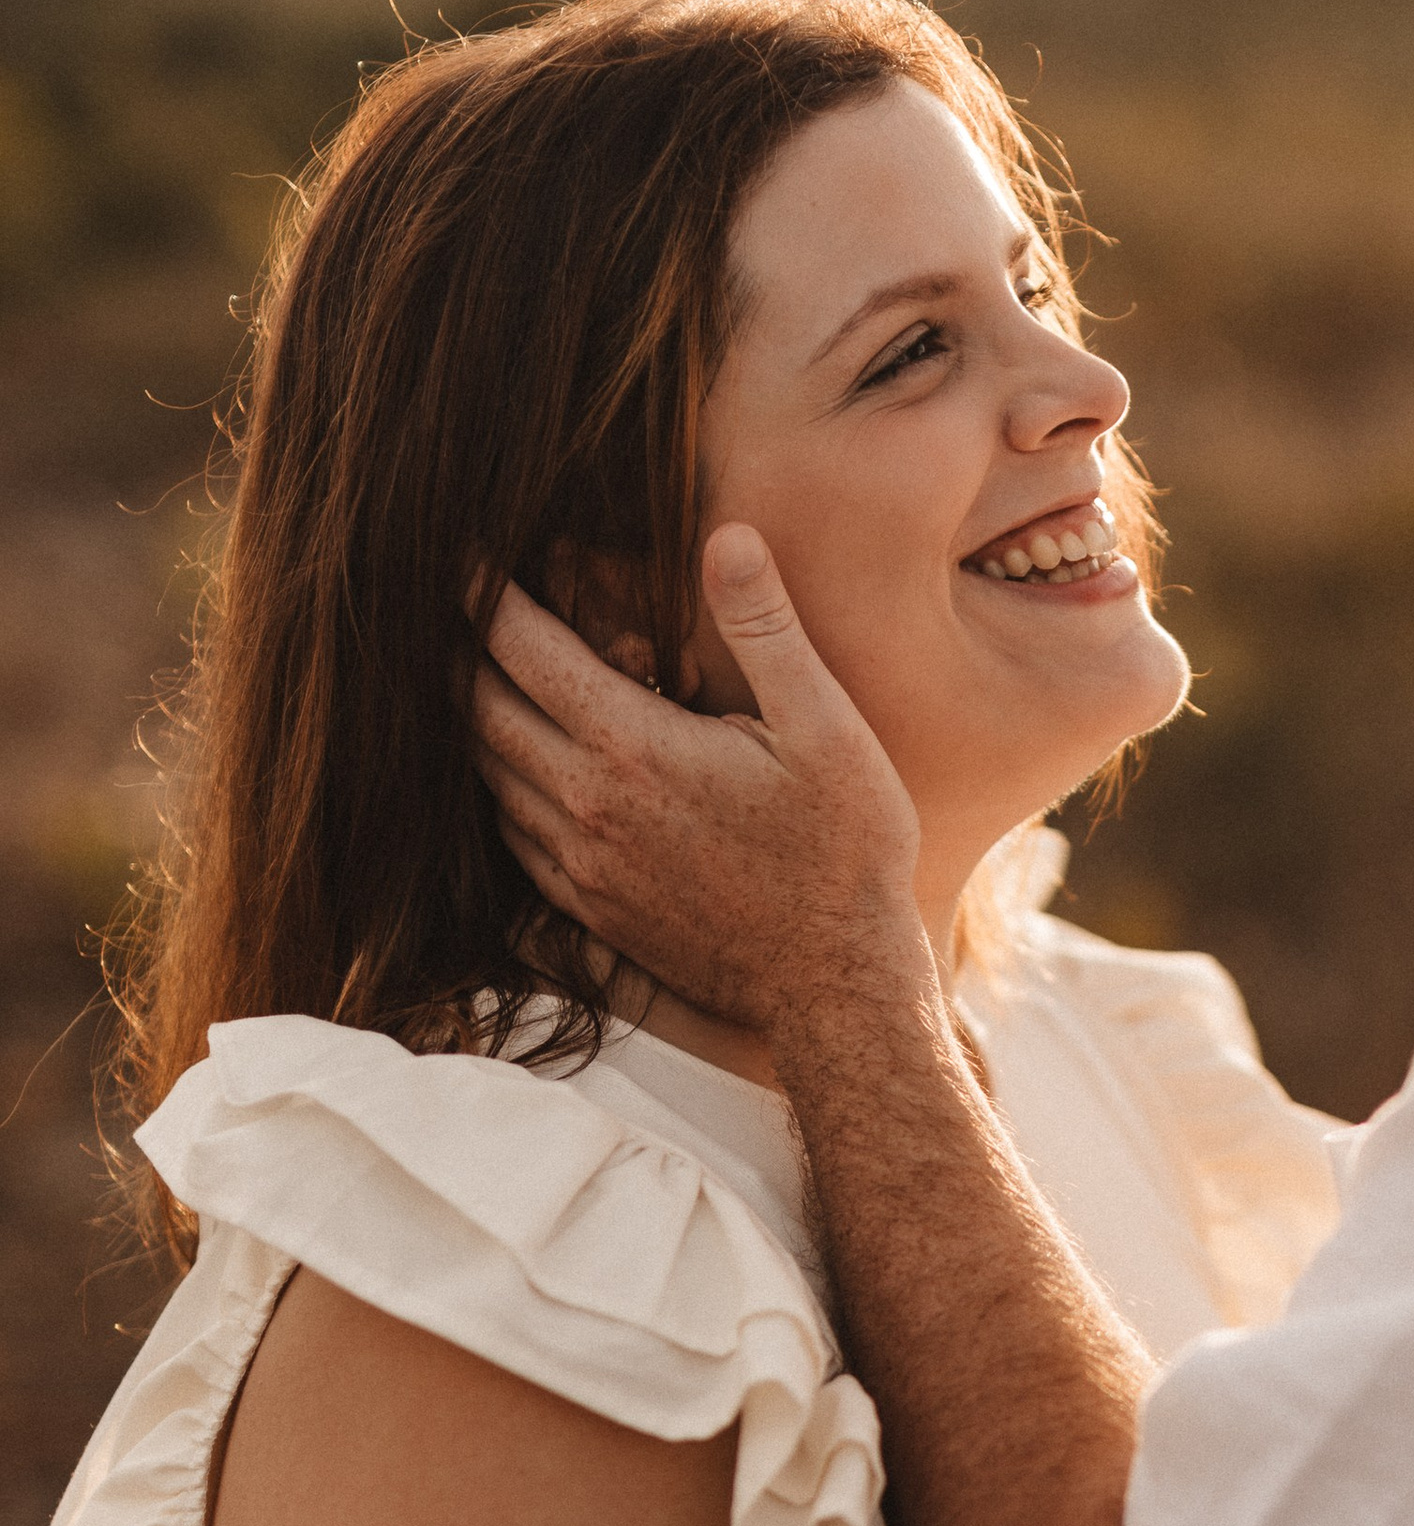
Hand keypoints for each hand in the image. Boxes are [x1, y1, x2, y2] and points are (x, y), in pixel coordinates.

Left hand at [472, 526, 924, 1031]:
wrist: (837, 987)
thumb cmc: (845, 852)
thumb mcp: (825, 727)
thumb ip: (764, 628)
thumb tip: (727, 537)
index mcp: (633, 747)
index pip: (522, 649)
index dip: (485, 593)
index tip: (469, 556)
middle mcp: (587, 806)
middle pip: (481, 709)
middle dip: (461, 650)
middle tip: (457, 609)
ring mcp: (583, 866)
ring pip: (487, 775)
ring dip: (472, 719)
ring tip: (477, 676)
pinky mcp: (592, 910)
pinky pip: (513, 837)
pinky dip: (498, 789)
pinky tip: (519, 770)